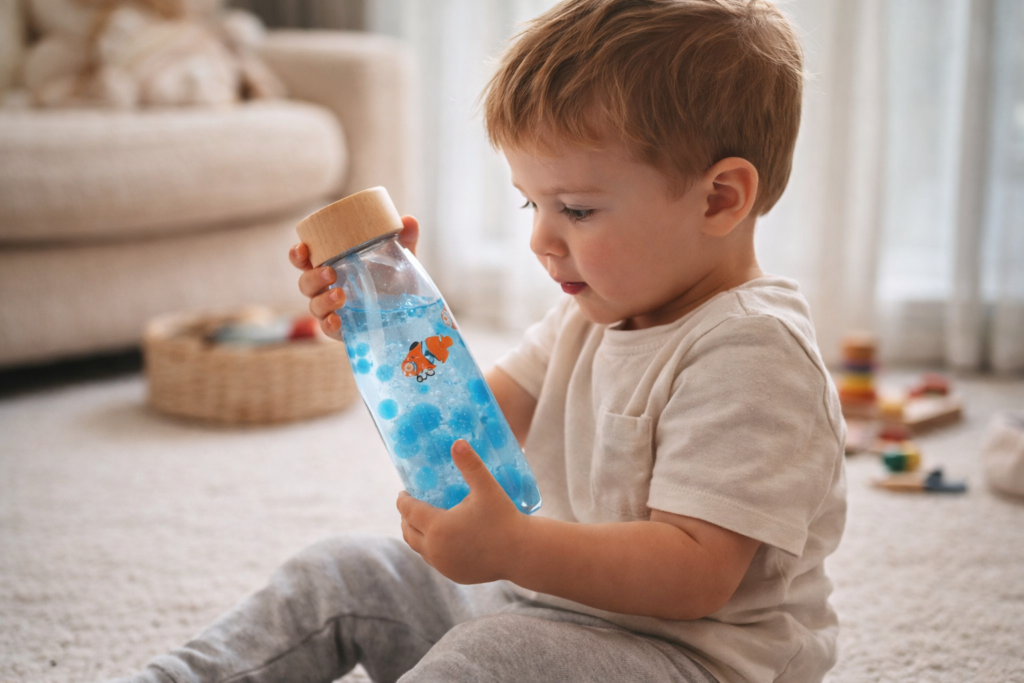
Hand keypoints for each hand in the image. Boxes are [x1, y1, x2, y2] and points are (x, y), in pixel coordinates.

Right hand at [289, 215, 420, 338]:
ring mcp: (332, 310)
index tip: (302, 248)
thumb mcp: (401, 260)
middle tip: (331, 272)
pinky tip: (337, 320)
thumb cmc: (394, 282)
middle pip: (305, 283)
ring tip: (340, 295)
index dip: (298, 255)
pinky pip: (328, 329)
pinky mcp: (342, 330)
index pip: (306, 260)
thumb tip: (409, 220)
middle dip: (313, 277)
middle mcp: (326, 288)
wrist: (409, 314)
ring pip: (314, 305)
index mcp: (332, 267)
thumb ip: (405, 240)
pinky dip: (329, 324)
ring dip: (323, 300)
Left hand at [396, 440, 528, 584]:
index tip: (404, 492)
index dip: (403, 500)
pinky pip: (434, 560)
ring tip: (423, 521)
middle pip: (407, 532)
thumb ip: (470, 465)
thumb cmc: (504, 517)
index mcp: (438, 526)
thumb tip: (457, 442)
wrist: (522, 552)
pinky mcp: (453, 575)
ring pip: (419, 548)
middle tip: (412, 505)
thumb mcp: (487, 487)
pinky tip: (440, 539)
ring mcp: (443, 565)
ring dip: (416, 534)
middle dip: (406, 518)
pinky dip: (431, 548)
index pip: (408, 511)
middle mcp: (435, 549)